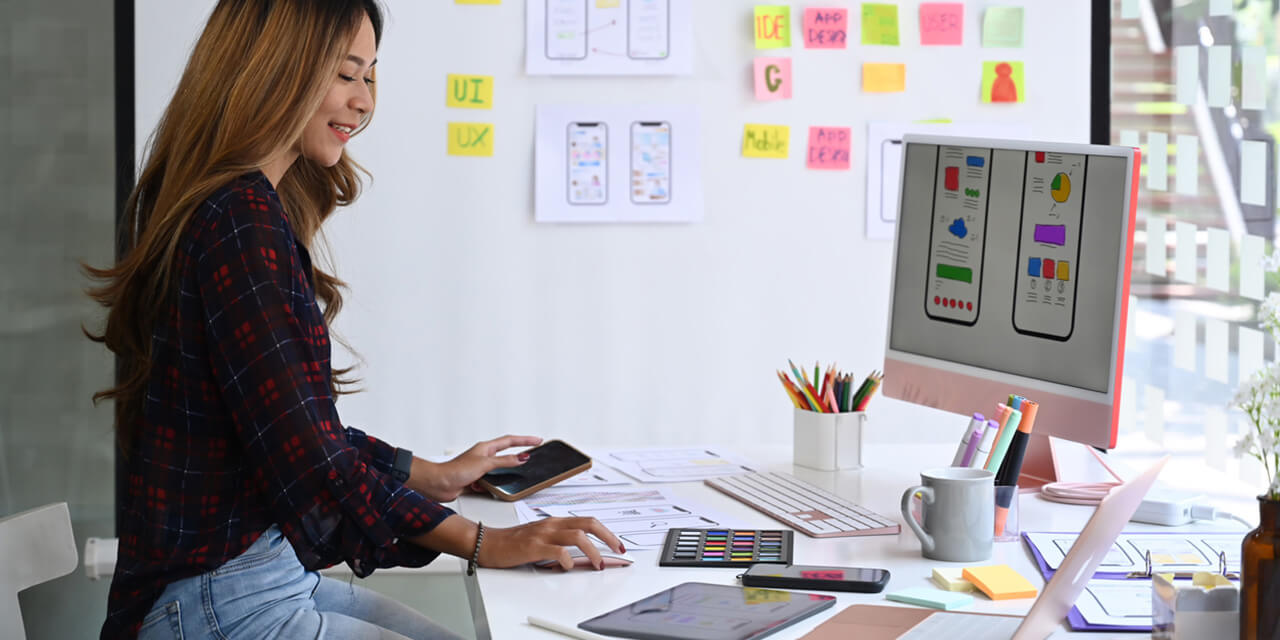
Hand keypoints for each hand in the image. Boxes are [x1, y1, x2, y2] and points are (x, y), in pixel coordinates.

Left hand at [409, 434, 541, 501]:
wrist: (439, 484)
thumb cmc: (455, 470)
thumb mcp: (485, 464)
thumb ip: (504, 461)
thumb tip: (521, 457)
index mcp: (486, 448)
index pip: (510, 441)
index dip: (525, 440)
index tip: (537, 440)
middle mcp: (483, 456)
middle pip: (506, 454)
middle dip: (518, 455)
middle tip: (533, 453)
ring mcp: (480, 468)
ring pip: (499, 470)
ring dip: (504, 474)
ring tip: (511, 475)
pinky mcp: (476, 480)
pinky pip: (491, 482)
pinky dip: (493, 485)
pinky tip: (490, 487)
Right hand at [479, 517, 624, 570]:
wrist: (488, 543)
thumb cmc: (513, 542)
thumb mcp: (541, 538)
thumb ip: (560, 542)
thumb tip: (581, 555)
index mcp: (555, 522)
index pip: (587, 521)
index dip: (606, 531)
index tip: (617, 544)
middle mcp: (552, 524)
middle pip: (588, 523)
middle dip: (608, 536)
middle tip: (618, 549)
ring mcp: (543, 534)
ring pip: (577, 536)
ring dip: (593, 551)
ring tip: (598, 564)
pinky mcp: (533, 546)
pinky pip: (557, 550)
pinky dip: (567, 560)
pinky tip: (568, 567)